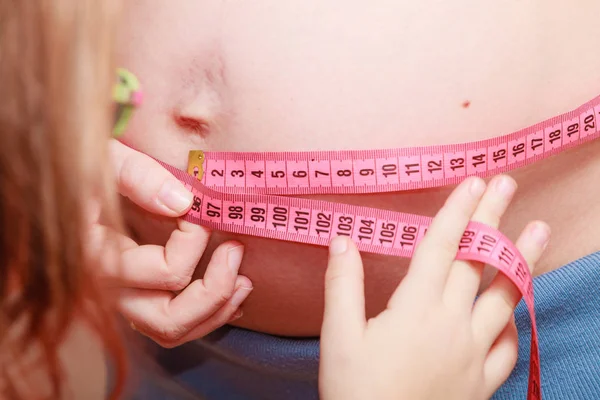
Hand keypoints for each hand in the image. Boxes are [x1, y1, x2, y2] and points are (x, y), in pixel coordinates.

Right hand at [87, 140, 252, 347]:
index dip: (195, 240)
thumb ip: (137, 176)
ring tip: (244, 283)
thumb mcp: (104, 159)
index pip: (166, 273)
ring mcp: (122, 296)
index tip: (201, 208)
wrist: (66, 181)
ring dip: (214, 312)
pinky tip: (230, 297)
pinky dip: (205, 315)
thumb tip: (183, 203)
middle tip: (236, 250)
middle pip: (168, 321)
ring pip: (171, 331)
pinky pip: (170, 322)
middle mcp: (109, 290)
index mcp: (98, 259)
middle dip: (213, 292)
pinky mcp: (135, 294)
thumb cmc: (84, 168)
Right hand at [319, 175, 549, 399]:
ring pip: (505, 296)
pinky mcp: (482, 381)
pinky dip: (513, 322)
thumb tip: (343, 240)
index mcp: (415, 308)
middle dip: (492, 218)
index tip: (473, 182)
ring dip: (522, 259)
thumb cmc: (355, 389)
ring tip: (540, 229)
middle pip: (476, 261)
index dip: (458, 211)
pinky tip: (513, 310)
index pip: (442, 247)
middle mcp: (451, 323)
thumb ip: (343, 285)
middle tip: (507, 183)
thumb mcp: (338, 337)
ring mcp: (473, 353)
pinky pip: (508, 346)